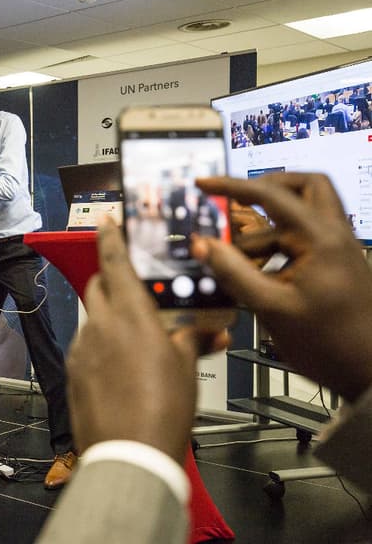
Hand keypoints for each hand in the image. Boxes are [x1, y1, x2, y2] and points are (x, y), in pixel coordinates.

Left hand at [67, 216, 227, 462]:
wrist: (129, 453)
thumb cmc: (165, 407)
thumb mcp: (186, 368)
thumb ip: (195, 340)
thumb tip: (214, 330)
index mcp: (130, 314)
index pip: (114, 262)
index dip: (110, 237)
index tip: (105, 220)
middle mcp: (100, 324)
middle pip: (98, 287)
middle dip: (111, 280)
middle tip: (133, 289)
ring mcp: (82, 348)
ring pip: (92, 318)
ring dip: (108, 317)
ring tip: (134, 338)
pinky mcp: (73, 371)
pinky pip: (85, 345)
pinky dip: (100, 344)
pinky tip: (119, 367)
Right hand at [195, 173, 371, 402]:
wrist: (369, 373)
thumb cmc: (329, 343)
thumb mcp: (270, 307)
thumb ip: (232, 272)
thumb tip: (202, 244)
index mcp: (321, 239)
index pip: (270, 196)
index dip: (231, 186)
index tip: (204, 184)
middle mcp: (335, 236)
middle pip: (304, 187)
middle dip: (267, 189)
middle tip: (238, 202)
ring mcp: (339, 250)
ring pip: (302, 216)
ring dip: (268, 227)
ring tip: (239, 260)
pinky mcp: (336, 266)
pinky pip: (304, 240)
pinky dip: (278, 247)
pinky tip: (258, 275)